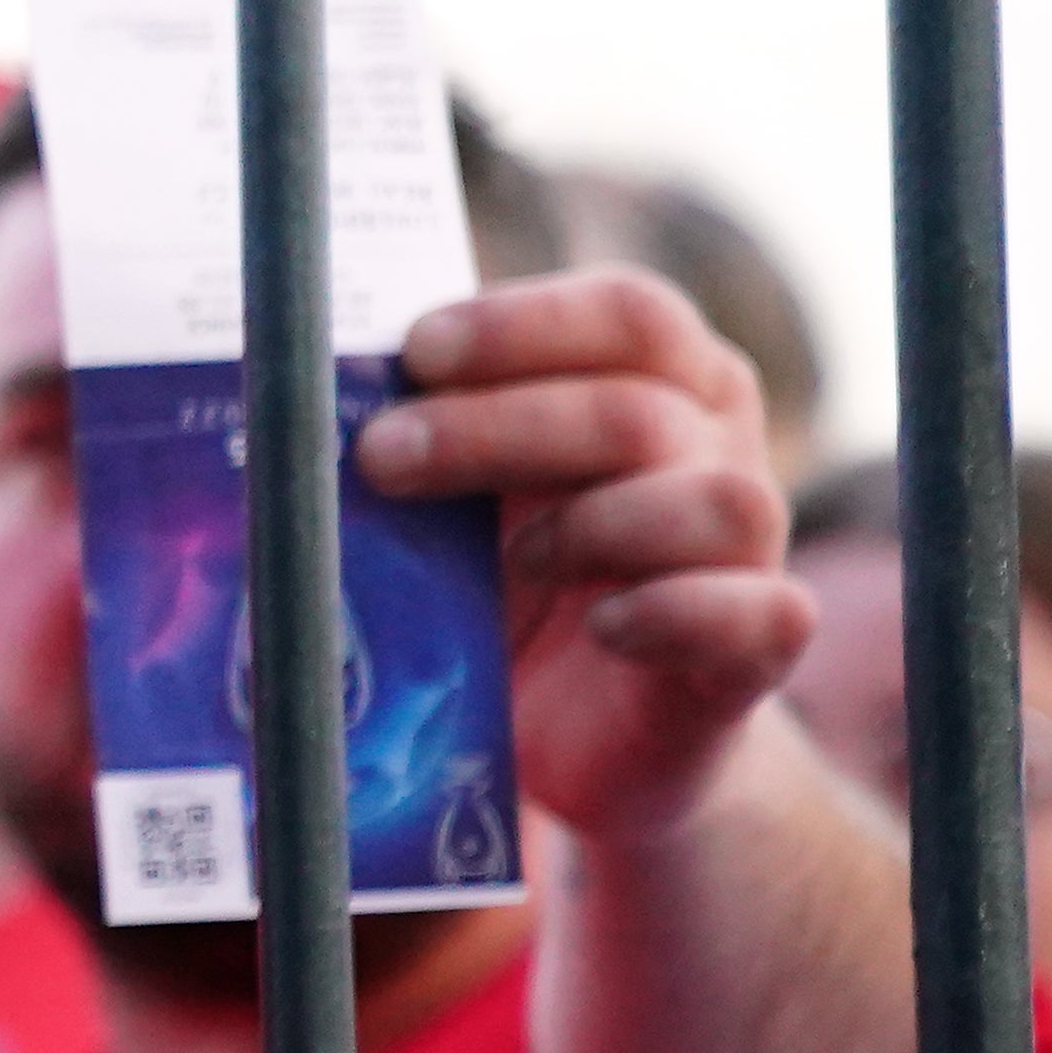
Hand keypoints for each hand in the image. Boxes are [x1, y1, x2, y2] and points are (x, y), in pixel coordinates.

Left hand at [359, 269, 808, 842]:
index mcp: (657, 388)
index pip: (630, 314)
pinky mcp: (748, 655)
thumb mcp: (452, 508)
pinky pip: (761, 613)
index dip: (524, 324)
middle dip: (500, 425)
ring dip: (596, 524)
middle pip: (639, 408)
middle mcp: (716, 454)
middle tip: (382, 458)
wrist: (575, 738)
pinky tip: (604, 626)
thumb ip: (415, 446)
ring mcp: (744, 556)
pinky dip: (677, 612)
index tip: (415, 351)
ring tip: (512, 563)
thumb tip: (290, 402)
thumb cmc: (501, 592)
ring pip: (719, 500)